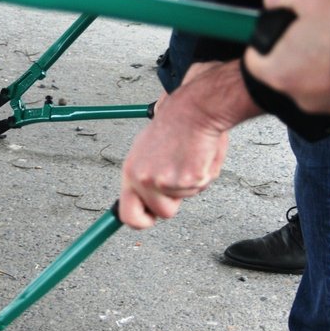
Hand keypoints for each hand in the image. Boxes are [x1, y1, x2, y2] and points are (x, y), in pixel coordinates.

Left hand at [119, 97, 228, 227]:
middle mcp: (144, 180)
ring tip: (187, 159)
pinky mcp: (187, 181)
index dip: (141, 221)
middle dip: (170, 206)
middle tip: (176, 184)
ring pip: (182, 200)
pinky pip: (198, 189)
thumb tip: (144, 196)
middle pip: (159, 214)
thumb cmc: (174, 125)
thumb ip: (144, 175)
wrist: (193, 110)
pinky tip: (198, 156)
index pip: (127, 214)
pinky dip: (202, 176)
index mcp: (131, 171)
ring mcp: (165, 182)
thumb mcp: (146, 151)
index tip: (149, 219)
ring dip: (188, 185)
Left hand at [243, 0, 329, 113]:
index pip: (254, 58)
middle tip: (318, 27)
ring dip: (322, 59)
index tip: (283, 26)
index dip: (267, 38)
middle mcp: (295, 94)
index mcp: (276, 70)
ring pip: (312, 78)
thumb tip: (272, 0)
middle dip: (297, 47)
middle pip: (284, 68)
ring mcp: (322, 106)